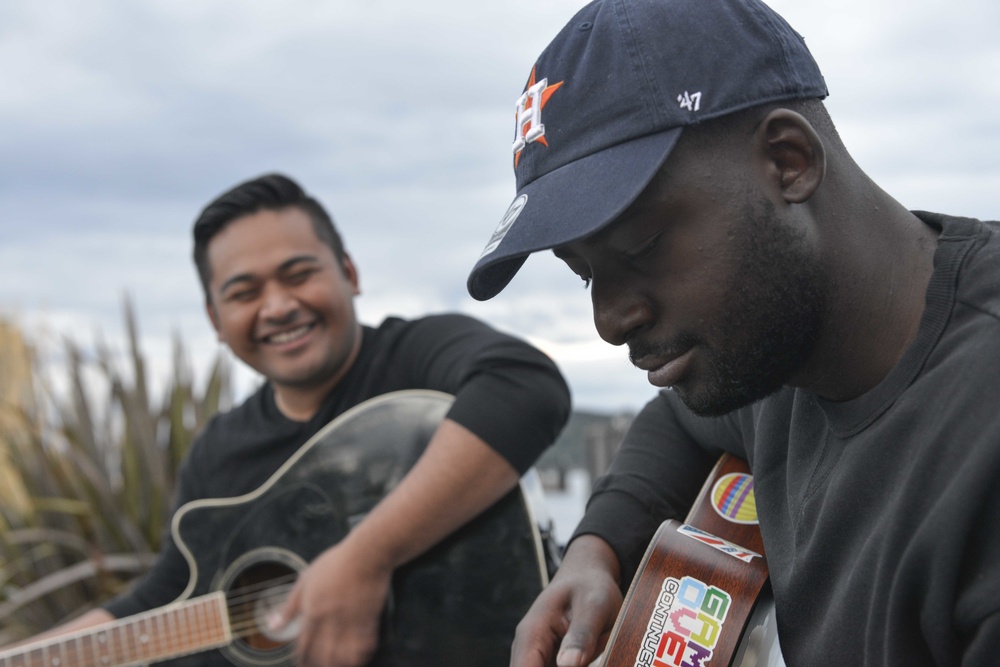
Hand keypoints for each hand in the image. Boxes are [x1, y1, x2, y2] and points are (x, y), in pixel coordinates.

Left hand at [271, 540, 391, 666]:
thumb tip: (272, 626)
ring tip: (338, 663)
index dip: (301, 660)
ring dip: (340, 662)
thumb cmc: (335, 563)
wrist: (366, 553)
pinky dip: (360, 654)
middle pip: (323, 655)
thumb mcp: (305, 580)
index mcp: (313, 610)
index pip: (303, 646)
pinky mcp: (369, 618)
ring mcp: (350, 619)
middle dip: (320, 666)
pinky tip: (356, 656)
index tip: (302, 665)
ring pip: (344, 655)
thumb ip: (289, 607)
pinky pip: (364, 645)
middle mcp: (330, 618)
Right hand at [510, 535, 622, 666]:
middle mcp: (530, 649)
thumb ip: (581, 635)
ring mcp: (541, 658)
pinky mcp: (554, 663)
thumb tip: (569, 665)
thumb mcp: (594, 605)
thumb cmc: (590, 585)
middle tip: (586, 659)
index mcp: (531, 635)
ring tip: (589, 652)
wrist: (589, 574)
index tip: (574, 666)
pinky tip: (592, 656)